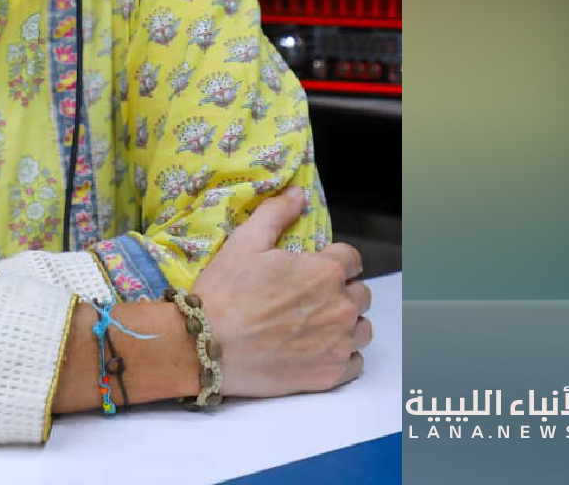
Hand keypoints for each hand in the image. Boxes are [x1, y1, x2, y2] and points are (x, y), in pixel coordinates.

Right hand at [188, 188, 372, 398]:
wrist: (206, 346)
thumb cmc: (225, 293)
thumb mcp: (244, 242)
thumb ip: (276, 214)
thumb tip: (298, 193)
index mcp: (325, 272)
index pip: (352, 259)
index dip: (333, 261)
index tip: (315, 269)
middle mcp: (340, 307)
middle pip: (361, 294)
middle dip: (341, 292)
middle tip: (310, 299)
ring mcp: (337, 344)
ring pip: (362, 329)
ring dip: (347, 324)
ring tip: (317, 326)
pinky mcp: (329, 375)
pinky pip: (355, 363)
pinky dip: (342, 356)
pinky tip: (318, 351)